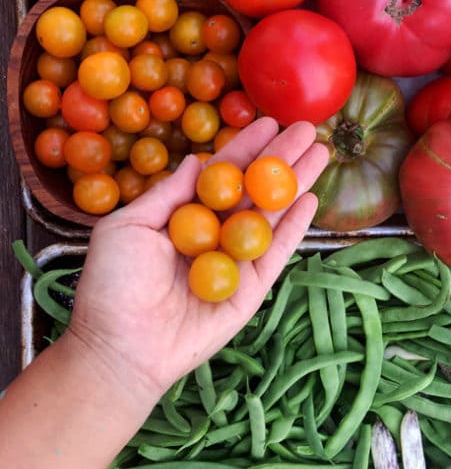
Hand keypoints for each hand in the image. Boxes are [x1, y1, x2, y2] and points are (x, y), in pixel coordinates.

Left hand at [63, 117, 328, 401]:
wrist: (122, 347)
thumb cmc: (112, 286)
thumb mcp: (129, 226)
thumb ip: (169, 193)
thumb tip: (197, 159)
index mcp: (185, 216)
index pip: (223, 174)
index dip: (246, 147)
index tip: (269, 121)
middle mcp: (215, 234)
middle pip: (255, 189)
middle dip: (282, 158)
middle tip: (307, 128)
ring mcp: (236, 261)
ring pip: (273, 214)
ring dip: (297, 182)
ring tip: (320, 152)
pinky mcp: (252, 289)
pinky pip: (278, 253)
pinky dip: (294, 227)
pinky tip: (310, 198)